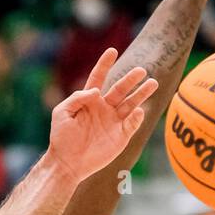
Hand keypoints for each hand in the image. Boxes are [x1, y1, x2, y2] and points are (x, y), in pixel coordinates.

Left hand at [48, 49, 157, 182]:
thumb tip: (96, 91)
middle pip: (120, 89)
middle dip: (131, 79)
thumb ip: (76, 98)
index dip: (105, 64)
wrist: (67, 163)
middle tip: (141, 70)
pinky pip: (132, 124)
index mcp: (90, 100)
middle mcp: (104, 108)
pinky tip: (139, 111)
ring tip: (152, 83)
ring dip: (142, 94)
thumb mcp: (61, 113)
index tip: (112, 51)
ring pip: (131, 103)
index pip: (99, 78)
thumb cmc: (61, 137)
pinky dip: (137, 117)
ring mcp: (114, 121)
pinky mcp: (121, 136)